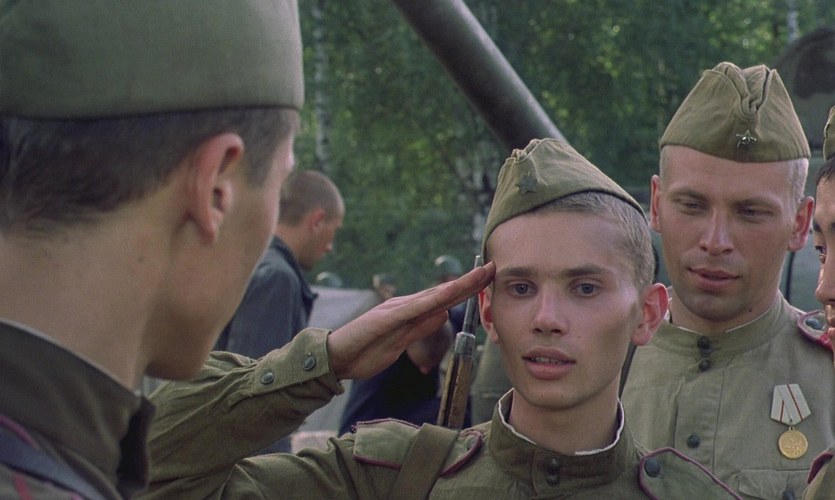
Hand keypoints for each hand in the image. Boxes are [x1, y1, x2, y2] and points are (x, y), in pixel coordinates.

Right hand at [327, 262, 494, 379]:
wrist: (336, 357)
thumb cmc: (365, 351)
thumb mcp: (401, 343)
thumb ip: (421, 328)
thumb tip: (442, 315)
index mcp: (410, 313)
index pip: (444, 300)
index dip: (467, 290)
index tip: (487, 281)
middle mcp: (406, 306)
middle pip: (444, 292)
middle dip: (470, 281)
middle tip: (493, 267)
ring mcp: (397, 310)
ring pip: (434, 296)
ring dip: (459, 285)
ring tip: (480, 274)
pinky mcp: (387, 318)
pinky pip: (415, 309)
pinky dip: (433, 300)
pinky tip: (448, 293)